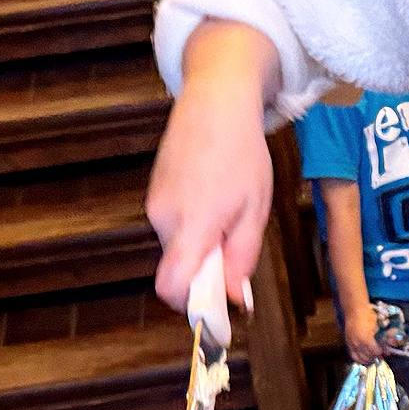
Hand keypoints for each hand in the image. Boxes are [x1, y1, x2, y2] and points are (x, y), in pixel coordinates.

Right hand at [147, 23, 279, 310]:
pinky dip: (193, 223)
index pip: (171, 287)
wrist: (215, 102)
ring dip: (202, 242)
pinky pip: (173, 225)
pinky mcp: (153, 193)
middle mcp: (165, 218)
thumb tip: (236, 302)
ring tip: (228, 205)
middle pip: (180, 268)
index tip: (216, 306)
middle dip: (207, 267)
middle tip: (237, 236)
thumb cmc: (242, 154)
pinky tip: (212, 192)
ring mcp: (154, 204)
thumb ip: (243, 259)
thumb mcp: (255, 210)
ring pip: (178, 246)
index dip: (190, 305)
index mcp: (194, 225)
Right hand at [341, 298, 382, 364]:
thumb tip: (388, 348)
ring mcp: (352, 344)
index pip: (375, 352)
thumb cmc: (368, 316)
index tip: (384, 351)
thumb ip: (384, 337)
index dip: (380, 352)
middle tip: (380, 355)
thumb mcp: (378, 325)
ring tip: (373, 357)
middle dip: (375, 357)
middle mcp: (358, 343)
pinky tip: (365, 358)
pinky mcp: (348, 344)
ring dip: (369, 359)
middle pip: (368, 357)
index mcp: (366, 338)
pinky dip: (360, 359)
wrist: (355, 310)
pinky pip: (354, 356)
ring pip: (361, 359)